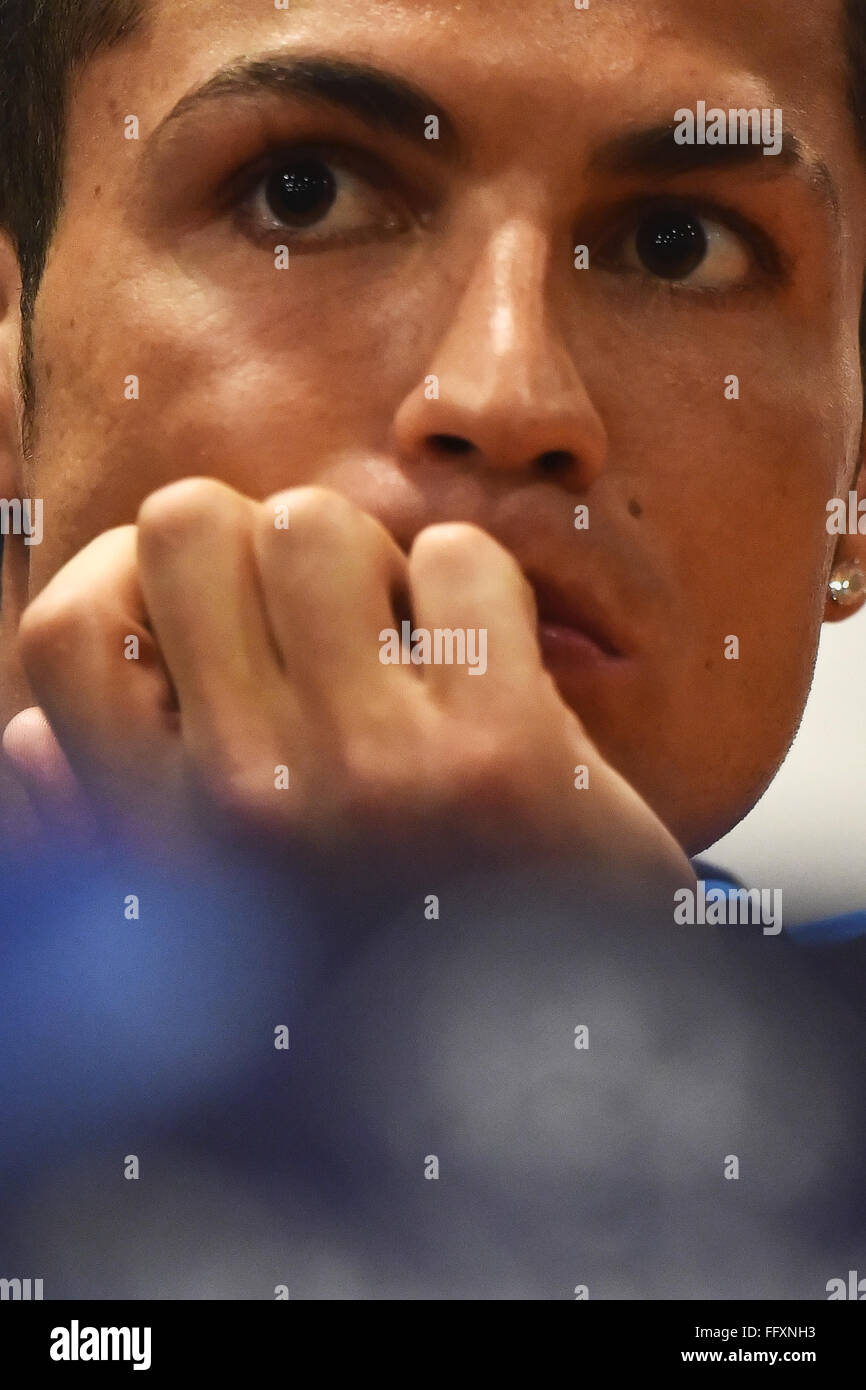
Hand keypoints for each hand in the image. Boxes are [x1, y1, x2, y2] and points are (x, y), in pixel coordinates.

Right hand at [4, 479, 694, 899]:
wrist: (548, 1064)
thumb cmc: (372, 968)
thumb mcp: (204, 923)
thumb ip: (102, 832)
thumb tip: (32, 740)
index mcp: (158, 840)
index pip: (69, 632)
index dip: (124, 573)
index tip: (194, 597)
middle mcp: (243, 801)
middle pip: (188, 525)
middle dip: (253, 541)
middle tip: (314, 615)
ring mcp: (371, 772)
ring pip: (317, 521)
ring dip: (370, 560)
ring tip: (403, 645)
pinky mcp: (503, 751)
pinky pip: (458, 558)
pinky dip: (478, 591)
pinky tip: (489, 669)